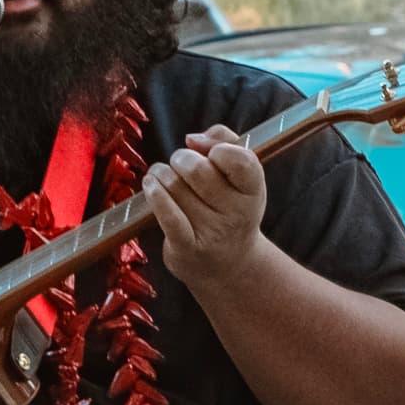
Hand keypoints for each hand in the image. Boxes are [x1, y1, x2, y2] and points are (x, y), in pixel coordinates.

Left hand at [153, 125, 275, 290]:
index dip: (218, 148)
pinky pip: (167, 215)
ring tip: (164, 179)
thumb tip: (192, 139)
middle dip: (180, 159)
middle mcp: (238, 213)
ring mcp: (213, 232)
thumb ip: (225, 143)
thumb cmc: (228, 208)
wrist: (228, 265)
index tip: (210, 153)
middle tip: (180, 165)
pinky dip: (154, 195)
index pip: (240, 159)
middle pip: (196, 169)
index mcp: (253, 190)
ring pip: (173, 186)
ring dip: (161, 175)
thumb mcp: (239, 178)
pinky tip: (150, 186)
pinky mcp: (188, 247)